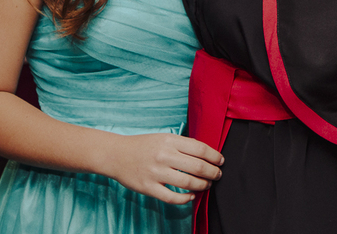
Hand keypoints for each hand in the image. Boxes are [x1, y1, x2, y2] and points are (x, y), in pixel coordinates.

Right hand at [104, 133, 223, 205]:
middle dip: (213, 173)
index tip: (220, 161)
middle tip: (218, 175)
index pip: (200, 149)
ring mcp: (156, 173)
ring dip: (203, 185)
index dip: (214, 156)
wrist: (116, 154)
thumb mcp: (163, 137)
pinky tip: (191, 196)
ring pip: (188, 183)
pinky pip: (172, 197)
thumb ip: (182, 144)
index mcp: (169, 141)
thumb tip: (206, 153)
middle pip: (198, 167)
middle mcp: (164, 156)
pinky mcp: (149, 188)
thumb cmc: (142, 145)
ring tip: (207, 185)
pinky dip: (186, 198)